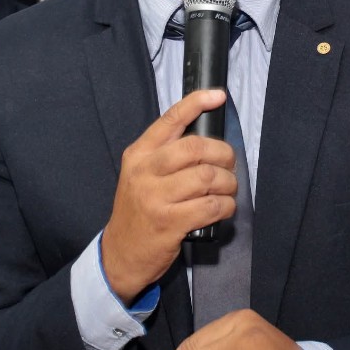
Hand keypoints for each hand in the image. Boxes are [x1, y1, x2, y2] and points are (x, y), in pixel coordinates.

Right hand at [101, 89, 236, 303]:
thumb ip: (165, 155)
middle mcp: (145, 171)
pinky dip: (226, 206)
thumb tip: (206, 139)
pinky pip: (211, 206)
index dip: (197, 103)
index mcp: (139, 154)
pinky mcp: (169, 223)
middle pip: (196, 147)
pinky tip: (223, 208)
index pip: (169, 120)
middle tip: (229, 166)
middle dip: (224, 154)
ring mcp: (155, 198)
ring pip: (207, 177)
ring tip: (228, 190)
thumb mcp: (140, 175)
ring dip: (228, 184)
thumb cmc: (138, 211)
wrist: (120, 253)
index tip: (218, 95)